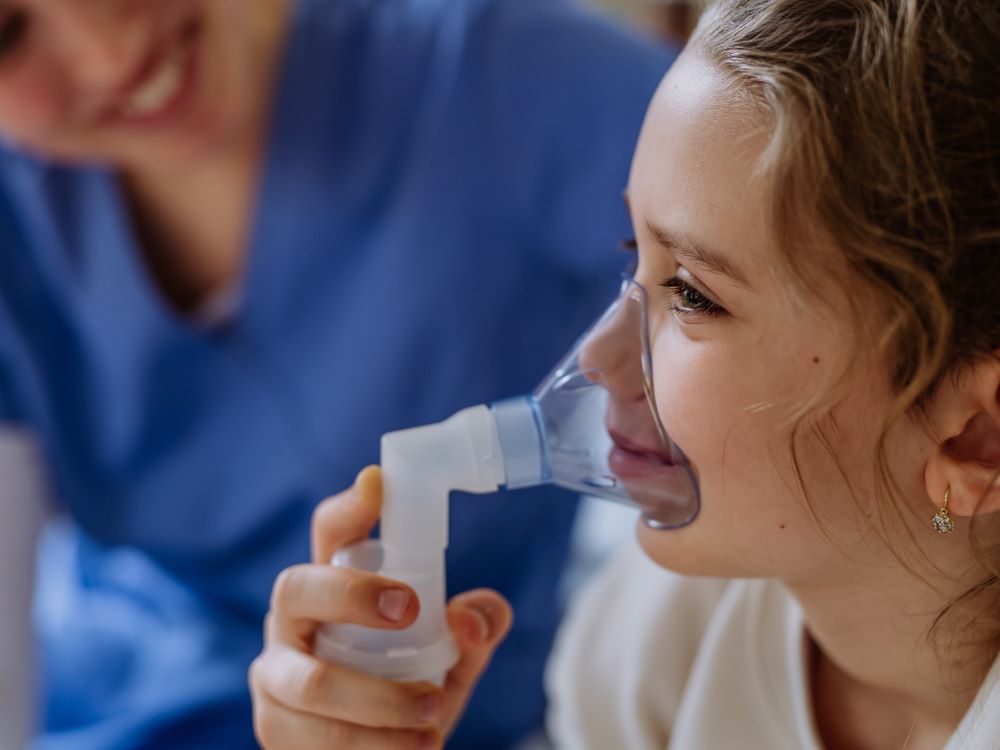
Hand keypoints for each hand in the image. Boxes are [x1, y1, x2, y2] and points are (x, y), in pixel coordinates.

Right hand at [250, 466, 513, 749]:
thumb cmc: (409, 688)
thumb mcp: (453, 658)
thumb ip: (475, 631)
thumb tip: (471, 616)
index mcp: (334, 584)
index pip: (331, 531)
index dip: (350, 505)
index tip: (379, 482)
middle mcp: (293, 620)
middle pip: (297, 587)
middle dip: (352, 594)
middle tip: (410, 610)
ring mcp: (275, 674)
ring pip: (313, 680)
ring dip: (381, 700)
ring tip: (434, 713)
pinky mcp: (273, 729)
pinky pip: (316, 737)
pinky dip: (373, 746)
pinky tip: (411, 748)